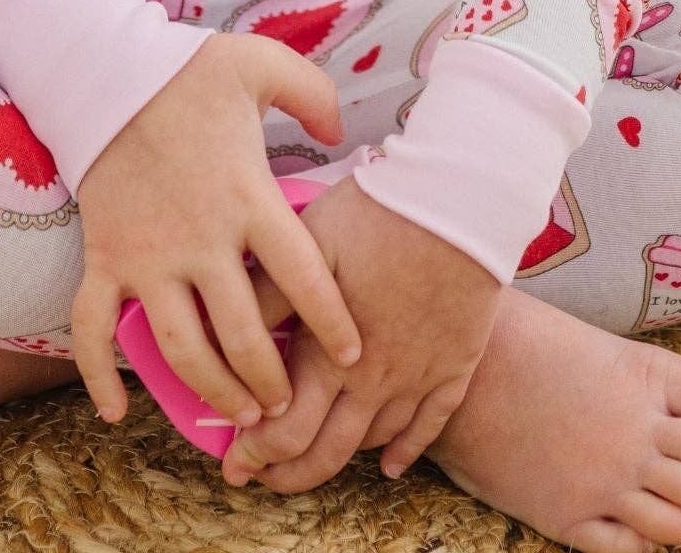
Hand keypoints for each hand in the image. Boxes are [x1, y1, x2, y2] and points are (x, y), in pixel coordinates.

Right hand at [69, 32, 366, 440]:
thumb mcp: (262, 66)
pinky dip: (98, 377)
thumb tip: (340, 130)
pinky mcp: (104, 258)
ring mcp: (147, 255)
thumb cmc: (188, 71)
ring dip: (212, 392)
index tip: (352, 356)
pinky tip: (116, 415)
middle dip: (272, 382)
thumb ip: (313, 94)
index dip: (331, 323)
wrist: (106, 71)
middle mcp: (199, 238)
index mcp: (247, 196)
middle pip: (243, 334)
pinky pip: (94, 330)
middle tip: (290, 406)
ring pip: (181, 349)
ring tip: (240, 416)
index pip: (301, 276)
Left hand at [221, 170, 504, 492]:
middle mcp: (375, 381)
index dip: (255, 453)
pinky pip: (430, 427)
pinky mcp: (455, 365)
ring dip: (336, 461)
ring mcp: (418, 378)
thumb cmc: (377, 215)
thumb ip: (268, 291)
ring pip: (372, 444)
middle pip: (325, 453)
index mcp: (332, 355)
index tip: (232, 458)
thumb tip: (223, 322)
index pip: (286, 432)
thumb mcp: (307, 243)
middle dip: (285, 473)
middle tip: (259, 476)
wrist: (457, 204)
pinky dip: (405, 452)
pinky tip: (389, 465)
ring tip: (308, 463)